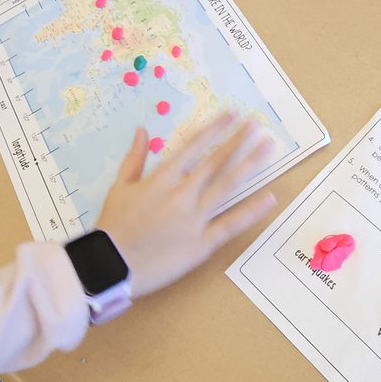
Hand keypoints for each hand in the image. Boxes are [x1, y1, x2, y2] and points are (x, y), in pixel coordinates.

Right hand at [97, 112, 276, 298]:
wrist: (110, 267)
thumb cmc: (113, 227)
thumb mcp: (119, 187)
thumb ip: (134, 158)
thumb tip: (142, 130)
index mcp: (162, 179)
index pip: (194, 147)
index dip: (215, 129)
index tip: (232, 114)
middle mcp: (183, 195)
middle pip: (216, 163)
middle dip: (238, 141)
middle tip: (257, 125)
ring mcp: (195, 219)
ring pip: (227, 187)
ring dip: (250, 165)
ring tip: (268, 148)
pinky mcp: (202, 244)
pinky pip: (231, 224)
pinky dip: (251, 211)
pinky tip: (270, 197)